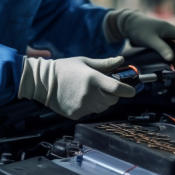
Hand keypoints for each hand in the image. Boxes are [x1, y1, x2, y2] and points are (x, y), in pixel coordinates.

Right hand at [18, 56, 135, 118]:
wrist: (42, 82)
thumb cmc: (65, 69)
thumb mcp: (85, 62)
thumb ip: (105, 64)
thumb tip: (121, 60)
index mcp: (93, 79)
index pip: (118, 88)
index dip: (128, 90)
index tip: (132, 90)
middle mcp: (89, 94)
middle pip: (113, 100)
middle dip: (113, 94)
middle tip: (105, 87)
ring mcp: (82, 106)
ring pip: (103, 107)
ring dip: (102, 101)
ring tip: (89, 91)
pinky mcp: (76, 114)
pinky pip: (91, 112)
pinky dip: (90, 106)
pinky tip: (80, 97)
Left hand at [104, 9, 174, 60]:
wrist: (128, 23)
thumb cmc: (139, 29)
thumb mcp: (150, 39)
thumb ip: (161, 48)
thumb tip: (172, 58)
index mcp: (172, 30)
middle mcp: (172, 32)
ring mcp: (167, 36)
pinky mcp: (162, 40)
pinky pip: (171, 48)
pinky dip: (174, 55)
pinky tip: (173, 64)